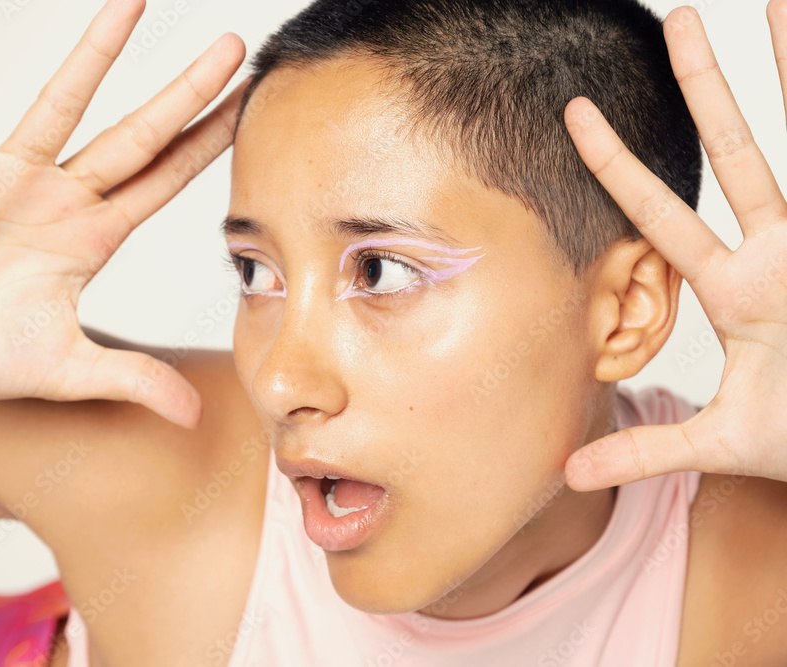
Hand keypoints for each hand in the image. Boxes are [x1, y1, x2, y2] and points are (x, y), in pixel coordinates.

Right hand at [0, 0, 246, 427]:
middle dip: (185, 93)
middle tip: (233, 46)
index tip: (251, 110)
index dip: (209, 147)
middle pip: (137, 134)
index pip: (167, 182)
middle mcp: (63, 196)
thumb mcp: (65, 371)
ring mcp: (10, 176)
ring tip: (135, 1)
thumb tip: (191, 419)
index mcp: (94, 237)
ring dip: (98, 53)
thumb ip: (128, 381)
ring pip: (64, 103)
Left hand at [562, 1, 786, 488]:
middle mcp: (780, 251)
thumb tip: (563, 474)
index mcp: (736, 288)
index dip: (617, 165)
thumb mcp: (718, 443)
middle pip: (735, 153)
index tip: (575, 116)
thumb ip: (644, 450)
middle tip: (674, 19)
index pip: (660, 214)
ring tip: (777, 1)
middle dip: (705, 88)